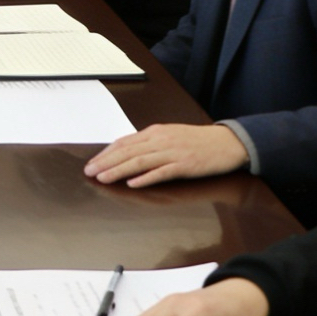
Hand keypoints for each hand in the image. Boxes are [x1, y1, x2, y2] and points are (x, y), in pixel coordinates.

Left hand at [84, 123, 249, 188]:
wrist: (227, 142)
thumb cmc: (197, 141)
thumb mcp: (169, 136)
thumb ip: (149, 143)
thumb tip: (126, 152)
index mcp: (155, 132)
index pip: (124, 142)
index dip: (106, 153)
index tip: (92, 163)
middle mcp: (161, 140)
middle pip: (128, 152)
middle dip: (106, 162)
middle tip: (89, 172)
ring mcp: (173, 153)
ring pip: (140, 162)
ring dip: (119, 170)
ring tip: (103, 178)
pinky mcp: (185, 165)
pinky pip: (162, 172)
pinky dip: (146, 178)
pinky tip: (133, 184)